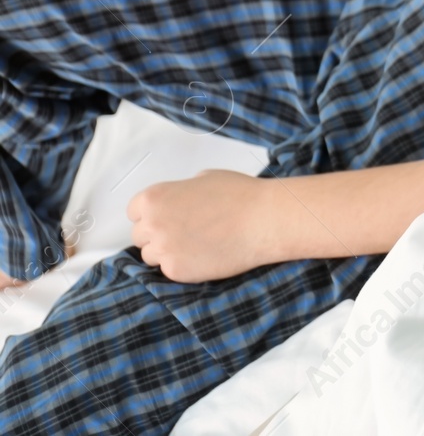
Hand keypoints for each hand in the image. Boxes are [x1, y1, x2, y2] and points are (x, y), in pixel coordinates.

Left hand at [128, 170, 280, 282]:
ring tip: (197, 245)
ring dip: (168, 252)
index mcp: (154, 197)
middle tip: (185, 233)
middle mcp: (152, 224)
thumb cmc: (240, 194)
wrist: (264, 219)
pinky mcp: (176, 271)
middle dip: (158, 235)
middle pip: (140, 236)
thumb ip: (180, 192)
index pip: (134, 212)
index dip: (152, 215)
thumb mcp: (204, 179)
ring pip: (152, 256)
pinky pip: (170, 270)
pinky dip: (184, 266)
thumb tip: (177, 203)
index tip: (167, 218)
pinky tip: (205, 256)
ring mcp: (163, 249)